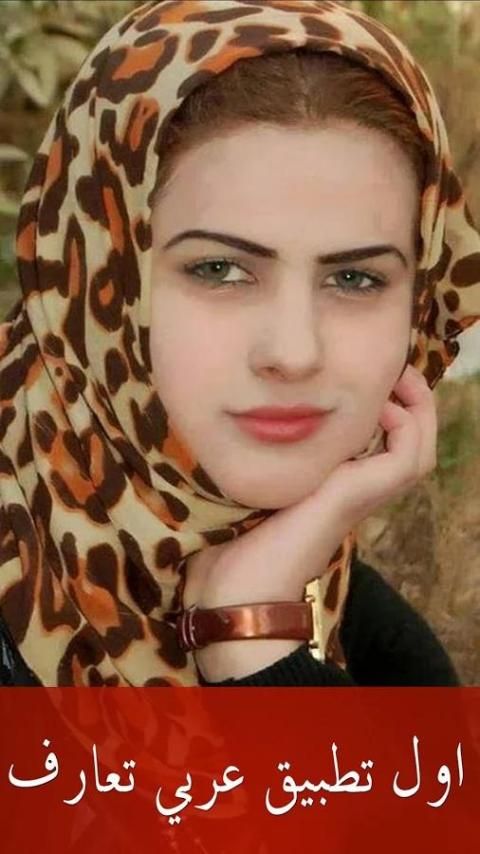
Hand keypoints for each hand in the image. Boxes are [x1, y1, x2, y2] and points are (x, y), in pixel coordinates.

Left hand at [184, 364, 436, 609]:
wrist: (238, 587)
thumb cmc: (233, 542)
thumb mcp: (253, 484)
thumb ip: (259, 457)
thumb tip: (238, 419)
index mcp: (336, 487)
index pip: (382, 445)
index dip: (387, 409)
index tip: (371, 378)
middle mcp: (356, 491)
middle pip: (412, 446)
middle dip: (413, 404)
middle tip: (399, 372)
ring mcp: (361, 496)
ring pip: (418, 452)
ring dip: (418, 412)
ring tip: (400, 381)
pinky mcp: (357, 497)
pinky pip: (406, 460)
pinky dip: (405, 429)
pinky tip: (380, 408)